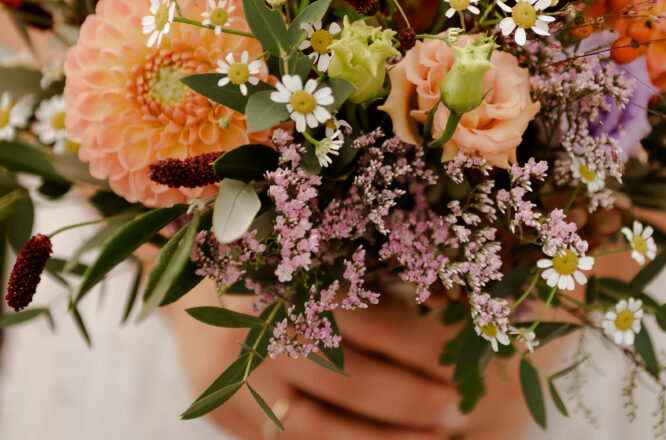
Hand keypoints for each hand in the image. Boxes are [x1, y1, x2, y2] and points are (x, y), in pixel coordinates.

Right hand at [165, 280, 557, 439]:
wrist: (193, 284)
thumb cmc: (275, 260)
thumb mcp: (320, 251)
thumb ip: (368, 274)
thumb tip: (449, 300)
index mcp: (294, 275)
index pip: (373, 320)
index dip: (424, 346)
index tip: (464, 361)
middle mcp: (262, 327)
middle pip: (351, 379)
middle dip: (412, 401)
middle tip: (460, 409)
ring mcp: (238, 379)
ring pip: (321, 427)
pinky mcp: (226, 414)